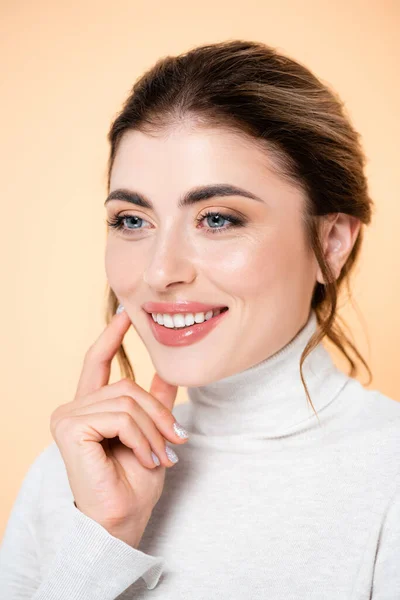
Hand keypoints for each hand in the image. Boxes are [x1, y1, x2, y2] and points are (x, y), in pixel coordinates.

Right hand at [49, 308, 187, 547]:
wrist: (123, 521)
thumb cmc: (134, 484)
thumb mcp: (152, 433)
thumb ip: (154, 402)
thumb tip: (169, 373)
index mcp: (90, 408)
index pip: (98, 362)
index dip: (113, 336)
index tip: (127, 313)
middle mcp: (72, 408)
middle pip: (126, 384)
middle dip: (158, 413)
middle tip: (176, 441)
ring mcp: (67, 417)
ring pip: (127, 400)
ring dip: (153, 430)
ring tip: (161, 456)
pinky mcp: (70, 428)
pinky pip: (120, 416)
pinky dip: (141, 437)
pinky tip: (144, 457)